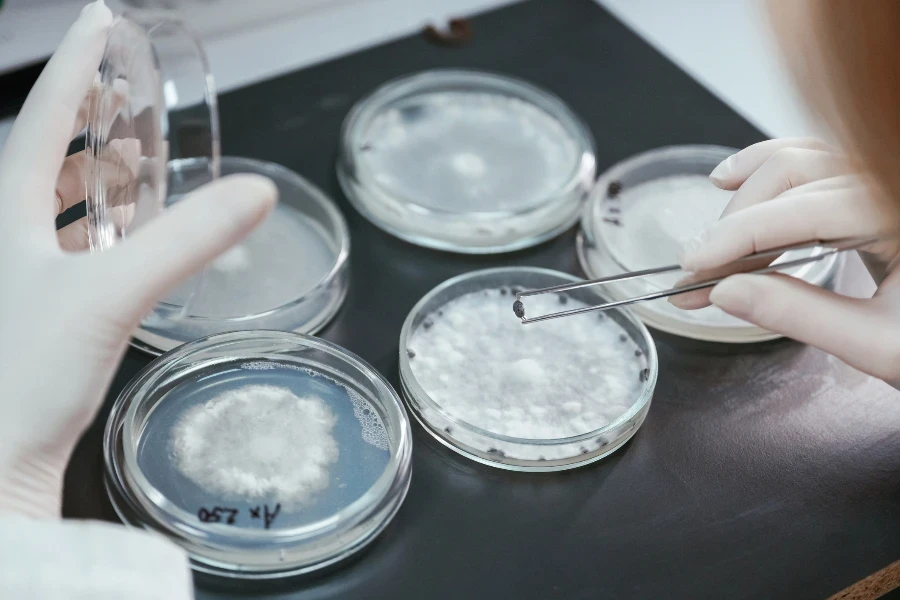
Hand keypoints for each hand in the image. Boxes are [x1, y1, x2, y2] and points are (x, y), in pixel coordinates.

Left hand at [0, 1, 277, 516]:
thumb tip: (255, 193)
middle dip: (90, 117)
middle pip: (48, 155)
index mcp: (10, 213)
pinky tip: (130, 241)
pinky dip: (106, 231)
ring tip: (136, 158)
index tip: (101, 21)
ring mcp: (22, 278)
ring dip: (98, 175)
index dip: (77, 63)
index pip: (46, 115)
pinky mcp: (41, 316)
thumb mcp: (111, 295)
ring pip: (58, 205)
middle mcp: (10, 237)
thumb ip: (186, 241)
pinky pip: (73, 250)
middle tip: (126, 91)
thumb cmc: (23, 378)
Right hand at [669, 138, 899, 383]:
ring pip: (802, 159)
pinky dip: (772, 171)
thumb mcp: (879, 346)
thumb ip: (799, 315)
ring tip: (710, 233)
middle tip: (699, 271)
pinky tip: (737, 179)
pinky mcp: (875, 187)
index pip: (806, 210)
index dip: (739, 235)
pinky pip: (818, 162)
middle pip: (797, 175)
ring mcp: (884, 179)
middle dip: (738, 221)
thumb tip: (726, 293)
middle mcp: (891, 182)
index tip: (694, 264)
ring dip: (748, 194)